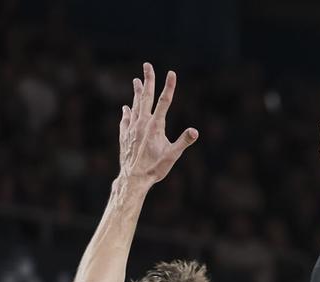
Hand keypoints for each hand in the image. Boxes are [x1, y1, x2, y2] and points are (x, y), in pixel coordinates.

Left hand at [118, 63, 197, 188]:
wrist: (133, 178)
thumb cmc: (155, 168)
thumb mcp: (173, 156)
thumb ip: (184, 141)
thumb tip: (195, 131)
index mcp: (155, 126)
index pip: (164, 101)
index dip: (169, 86)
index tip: (172, 73)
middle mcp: (142, 123)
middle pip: (146, 97)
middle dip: (148, 80)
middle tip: (147, 65)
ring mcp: (132, 128)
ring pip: (135, 105)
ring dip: (136, 92)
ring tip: (136, 80)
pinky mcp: (124, 136)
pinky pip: (125, 120)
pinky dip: (127, 112)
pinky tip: (126, 108)